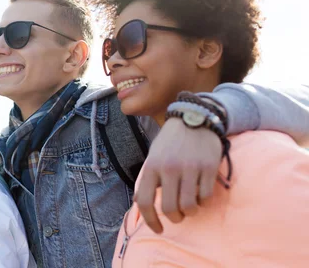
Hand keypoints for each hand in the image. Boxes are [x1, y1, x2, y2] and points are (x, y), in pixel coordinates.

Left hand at [135, 118, 221, 232]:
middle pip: (170, 209)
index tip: (158, 229)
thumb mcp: (154, 156)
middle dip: (175, 218)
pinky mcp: (208, 167)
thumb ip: (147, 179)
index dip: (150, 221)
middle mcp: (169, 168)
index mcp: (152, 166)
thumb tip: (138, 203)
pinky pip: (206, 196)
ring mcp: (189, 168)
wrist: (194, 118)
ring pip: (190, 206)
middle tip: (179, 215)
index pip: (144, 201)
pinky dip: (204, 200)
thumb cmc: (171, 141)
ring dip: (191, 212)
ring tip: (190, 205)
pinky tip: (201, 191)